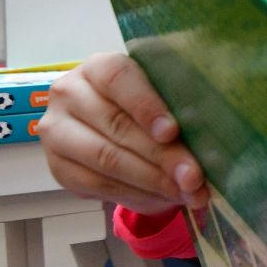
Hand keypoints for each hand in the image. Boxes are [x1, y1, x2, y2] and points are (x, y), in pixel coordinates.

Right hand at [36, 52, 208, 215]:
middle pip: (117, 125)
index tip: (172, 132)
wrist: (108, 128)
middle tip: (194, 177)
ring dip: (152, 181)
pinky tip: (164, 199)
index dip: (147, 106)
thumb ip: (175, 107)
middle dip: (162, 155)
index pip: (119, 78)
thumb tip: (209, 142)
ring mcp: (57, 131)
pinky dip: (137, 195)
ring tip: (187, 192)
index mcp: (98, 67)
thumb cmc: (144, 105)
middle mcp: (69, 93)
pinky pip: (99, 185)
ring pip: (107, 159)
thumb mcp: (158, 95)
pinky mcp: (58, 166)